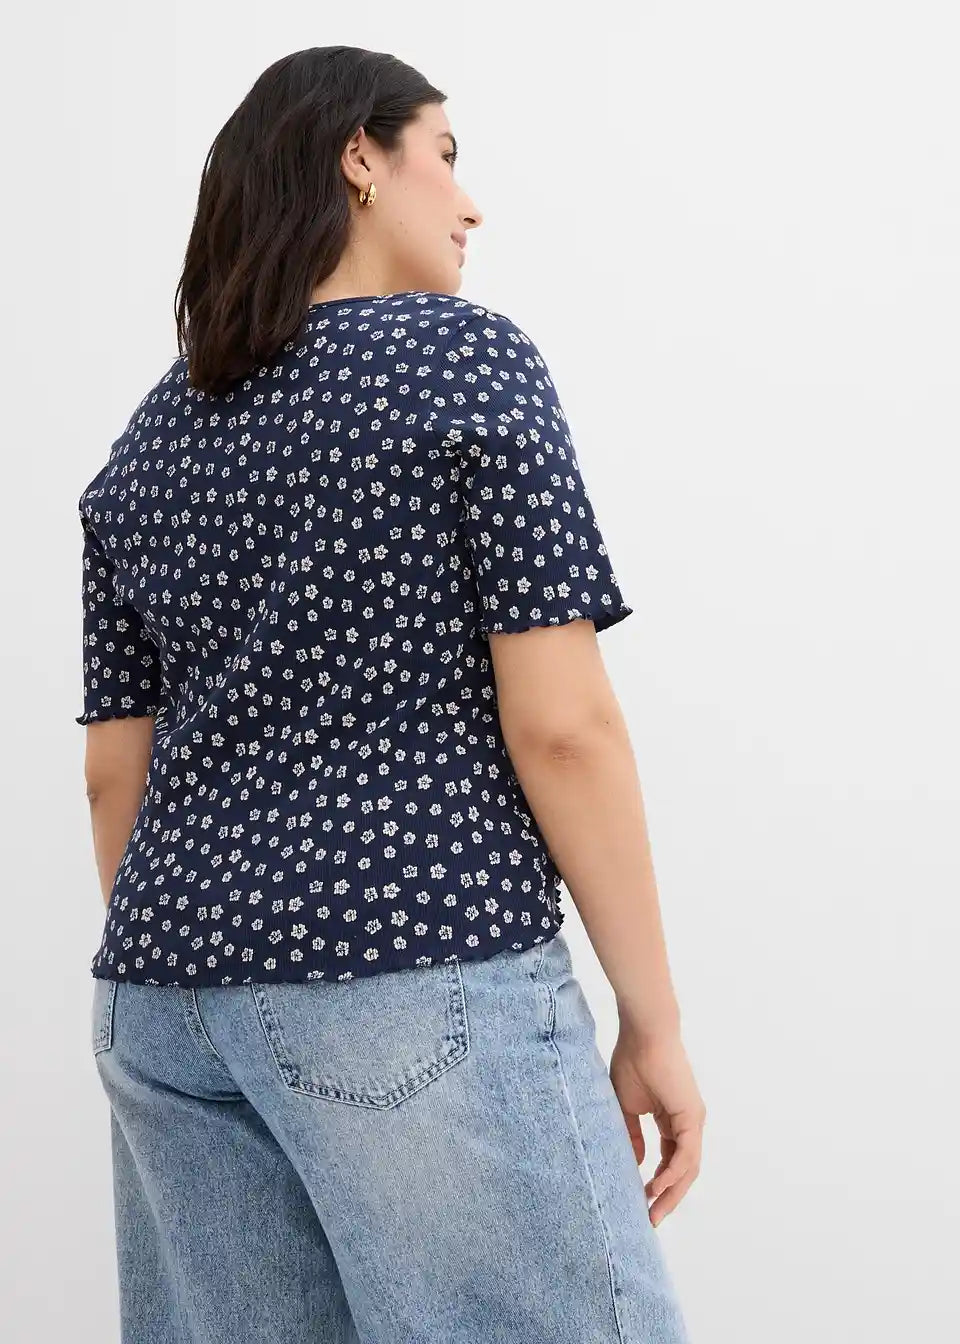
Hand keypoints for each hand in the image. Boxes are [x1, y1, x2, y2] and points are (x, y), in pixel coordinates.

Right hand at [608, 1019, 704, 1226]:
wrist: (643, 1034)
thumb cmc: (632, 1061)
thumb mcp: (626, 1106)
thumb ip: (631, 1135)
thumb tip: (634, 1163)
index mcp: (673, 1120)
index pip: (671, 1161)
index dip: (658, 1183)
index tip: (641, 1202)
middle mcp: (687, 1124)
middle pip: (683, 1171)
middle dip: (668, 1197)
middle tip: (651, 1219)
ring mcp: (692, 1120)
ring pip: (688, 1168)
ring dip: (672, 1193)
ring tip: (653, 1212)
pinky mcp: (692, 1116)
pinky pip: (686, 1155)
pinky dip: (673, 1174)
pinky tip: (657, 1187)